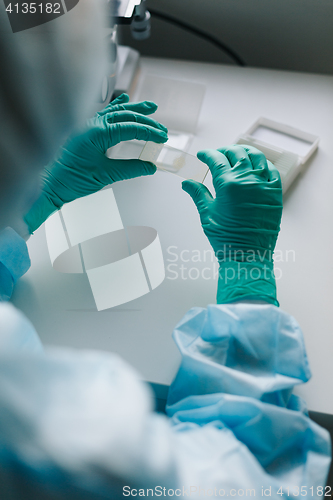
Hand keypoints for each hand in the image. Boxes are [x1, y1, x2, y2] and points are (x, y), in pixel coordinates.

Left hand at [24, 94, 167, 232]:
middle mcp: (92, 124)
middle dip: (147, 122)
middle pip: (126, 116)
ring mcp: (88, 124)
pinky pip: (104, 113)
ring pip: (116, 111)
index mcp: (98, 133)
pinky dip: (117, 107)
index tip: (162, 138)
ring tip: (151, 107)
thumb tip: (149, 167)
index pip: (131, 127)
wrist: (51, 183)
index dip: (149, 132)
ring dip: (135, 109)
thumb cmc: (72, 179)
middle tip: (161, 129)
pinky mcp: (85, 129)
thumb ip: (131, 169)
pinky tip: (124, 100)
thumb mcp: (106, 176)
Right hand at [182, 145, 282, 304]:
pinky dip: (263, 164)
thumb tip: (186, 182)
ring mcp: (263, 185)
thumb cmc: (226, 237)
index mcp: (228, 184)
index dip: (208, 154)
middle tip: (218, 154)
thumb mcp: (207, 213)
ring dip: (245, 152)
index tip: (203, 155)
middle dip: (225, 150)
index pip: (216, 159)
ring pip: (256, 156)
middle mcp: (247, 180)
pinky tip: (256, 166)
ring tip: (237, 154)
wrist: (248, 255)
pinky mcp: (275, 193)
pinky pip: (271, 170)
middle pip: (236, 153)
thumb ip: (198, 193)